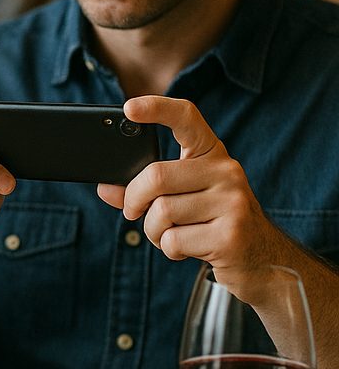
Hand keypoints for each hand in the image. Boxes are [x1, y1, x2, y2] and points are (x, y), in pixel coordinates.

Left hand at [97, 95, 280, 297]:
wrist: (262, 260)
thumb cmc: (211, 224)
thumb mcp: (181, 199)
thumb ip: (142, 191)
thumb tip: (105, 188)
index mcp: (212, 155)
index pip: (186, 118)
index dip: (156, 108)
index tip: (128, 108)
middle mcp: (227, 171)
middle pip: (155, 176)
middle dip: (133, 200)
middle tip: (133, 212)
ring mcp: (233, 202)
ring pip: (161, 212)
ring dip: (153, 231)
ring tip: (172, 235)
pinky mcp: (230, 235)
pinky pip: (173, 240)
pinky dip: (168, 249)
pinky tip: (189, 249)